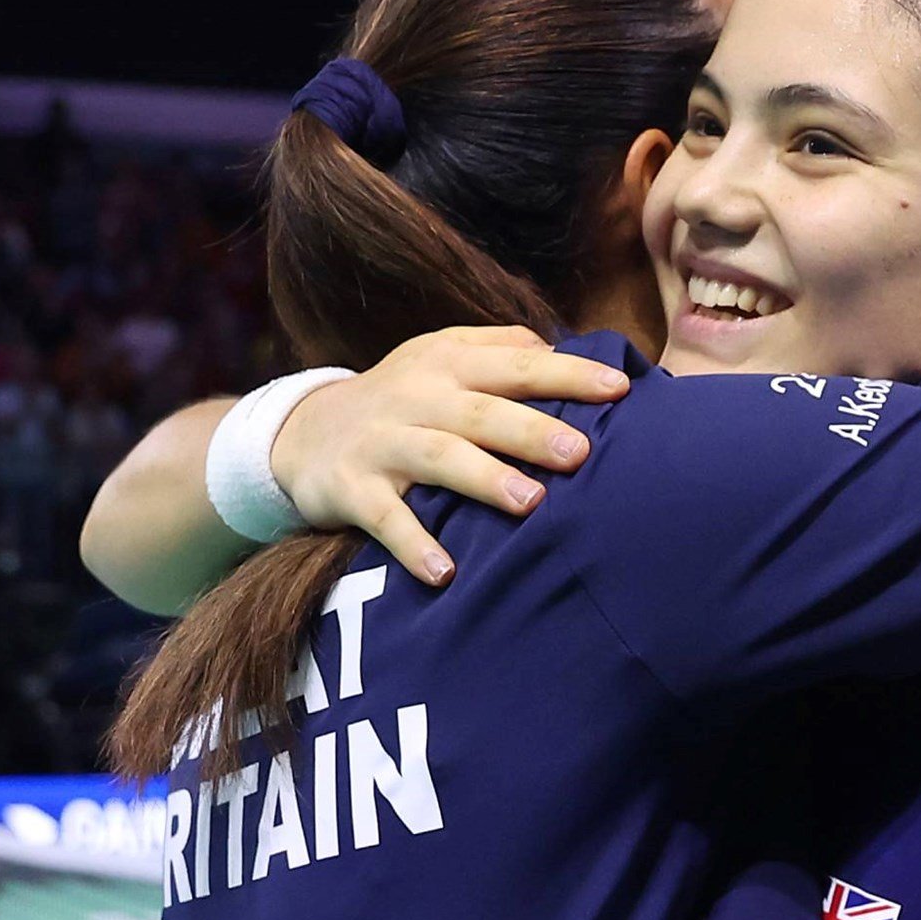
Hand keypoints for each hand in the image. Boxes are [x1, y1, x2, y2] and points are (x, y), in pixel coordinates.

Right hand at [270, 326, 630, 585]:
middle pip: (483, 411)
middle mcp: (418, 397)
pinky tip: (444, 572)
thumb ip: (503, 347)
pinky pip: (383, 518)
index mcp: (450, 362)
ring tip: (530, 504)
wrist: (301, 431)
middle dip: (532, 431)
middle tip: (581, 454)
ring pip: (439, 457)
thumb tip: (569, 348)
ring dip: (484, 479)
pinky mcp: (349, 487)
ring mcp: (383, 442)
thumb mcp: (442, 355)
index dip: (569, 375)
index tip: (620, 390)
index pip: (518, 364)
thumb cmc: (401, 397)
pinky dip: (412, 543)